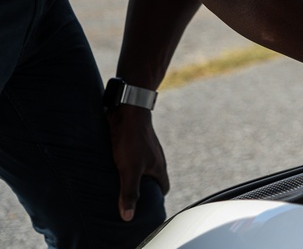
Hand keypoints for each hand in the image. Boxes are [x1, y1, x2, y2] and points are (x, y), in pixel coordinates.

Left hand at [107, 105, 169, 220]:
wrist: (129, 110)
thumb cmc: (132, 140)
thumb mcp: (129, 170)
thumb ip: (129, 192)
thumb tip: (128, 217)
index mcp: (159, 167)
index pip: (164, 188)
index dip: (157, 199)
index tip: (146, 208)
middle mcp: (156, 158)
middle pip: (154, 178)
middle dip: (144, 189)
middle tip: (129, 198)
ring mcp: (146, 149)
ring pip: (143, 167)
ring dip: (134, 175)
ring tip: (119, 184)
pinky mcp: (136, 141)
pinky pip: (134, 157)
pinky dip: (127, 164)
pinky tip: (114, 165)